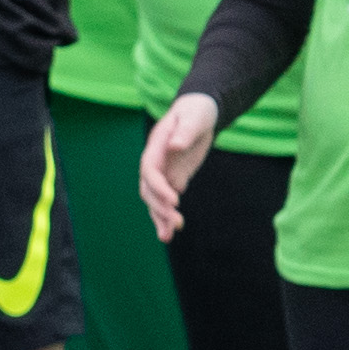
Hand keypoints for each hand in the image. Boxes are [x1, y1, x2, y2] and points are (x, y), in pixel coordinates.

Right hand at [138, 94, 220, 239]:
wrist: (199, 114)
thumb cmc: (195, 112)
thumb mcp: (193, 118)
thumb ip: (184, 132)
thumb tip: (174, 146)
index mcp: (155, 148)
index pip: (150, 171)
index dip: (159, 187)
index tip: (175, 200)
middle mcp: (155, 163)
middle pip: (149, 190)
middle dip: (160, 208)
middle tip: (177, 222)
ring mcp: (163, 173)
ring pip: (155, 200)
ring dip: (160, 218)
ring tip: (167, 237)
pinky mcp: (174, 179)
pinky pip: (167, 201)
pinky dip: (167, 216)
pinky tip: (171, 231)